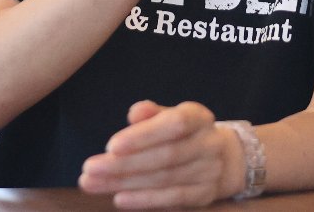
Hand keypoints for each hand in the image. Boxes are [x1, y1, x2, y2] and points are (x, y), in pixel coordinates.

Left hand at [79, 101, 241, 207]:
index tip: (110, 146)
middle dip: (124, 164)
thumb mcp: (170, 116)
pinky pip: (172, 199)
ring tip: (92, 183)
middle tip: (89, 169)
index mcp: (198, 117)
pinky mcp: (204, 195)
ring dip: (125, 183)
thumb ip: (151, 114)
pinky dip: (144, 200)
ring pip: (164, 179)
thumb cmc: (184, 133)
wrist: (224, 158)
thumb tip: (135, 113)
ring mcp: (209, 172)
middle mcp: (208, 144)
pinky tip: (119, 198)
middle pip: (165, 157)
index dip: (143, 136)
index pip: (173, 124)